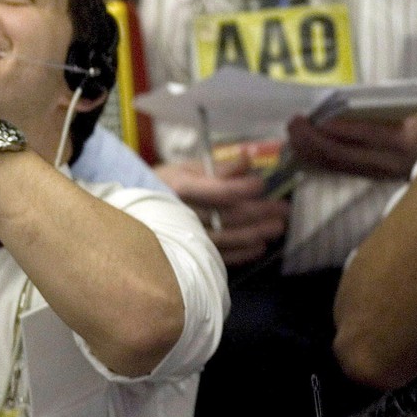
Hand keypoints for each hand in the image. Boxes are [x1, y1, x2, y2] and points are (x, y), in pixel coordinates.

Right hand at [158, 156, 289, 264]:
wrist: (132, 215)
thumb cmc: (161, 186)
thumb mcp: (184, 169)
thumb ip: (217, 167)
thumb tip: (248, 160)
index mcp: (180, 187)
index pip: (219, 190)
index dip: (245, 188)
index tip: (262, 184)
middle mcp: (182, 213)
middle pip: (227, 215)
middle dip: (260, 212)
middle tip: (283, 209)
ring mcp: (184, 237)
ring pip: (227, 238)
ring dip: (256, 233)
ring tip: (277, 228)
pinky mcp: (188, 254)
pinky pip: (219, 256)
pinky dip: (242, 253)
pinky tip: (259, 247)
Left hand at [286, 107, 416, 180]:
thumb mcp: (412, 108)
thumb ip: (382, 105)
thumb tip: (342, 99)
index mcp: (406, 137)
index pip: (371, 134)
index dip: (344, 129)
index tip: (321, 121)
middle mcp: (392, 161)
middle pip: (347, 153)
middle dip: (315, 139)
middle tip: (295, 123)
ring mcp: (381, 173)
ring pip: (339, 164)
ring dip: (311, 150)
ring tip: (293, 133)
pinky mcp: (372, 178)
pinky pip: (340, 169)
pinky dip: (318, 159)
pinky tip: (302, 149)